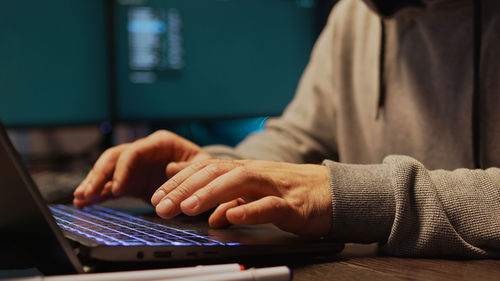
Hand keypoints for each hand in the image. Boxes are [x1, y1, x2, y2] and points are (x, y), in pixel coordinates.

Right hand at [73, 130, 210, 207]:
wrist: (203, 175)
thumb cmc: (204, 167)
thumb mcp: (202, 166)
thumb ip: (187, 169)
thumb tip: (170, 171)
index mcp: (160, 143)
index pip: (134, 151)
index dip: (122, 168)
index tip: (117, 187)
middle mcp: (144, 151)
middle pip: (114, 158)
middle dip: (99, 175)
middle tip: (88, 193)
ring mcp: (135, 166)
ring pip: (107, 170)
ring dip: (93, 183)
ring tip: (80, 198)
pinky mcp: (131, 181)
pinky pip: (110, 185)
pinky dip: (98, 194)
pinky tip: (84, 202)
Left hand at [150, 159, 331, 236]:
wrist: (333, 192)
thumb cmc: (292, 192)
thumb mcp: (257, 194)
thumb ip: (233, 200)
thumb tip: (210, 215)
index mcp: (246, 170)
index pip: (207, 169)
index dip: (180, 181)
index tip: (157, 194)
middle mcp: (257, 173)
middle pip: (217, 172)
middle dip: (185, 188)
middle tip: (161, 205)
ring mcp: (275, 186)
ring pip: (239, 182)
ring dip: (210, 194)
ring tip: (186, 207)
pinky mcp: (293, 204)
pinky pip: (270, 206)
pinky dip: (249, 209)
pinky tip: (230, 216)